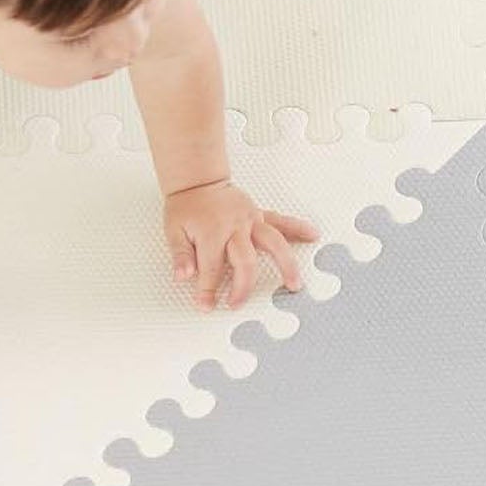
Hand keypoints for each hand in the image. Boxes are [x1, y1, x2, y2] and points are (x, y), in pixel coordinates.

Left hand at [164, 180, 318, 309]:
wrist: (198, 181)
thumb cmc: (187, 206)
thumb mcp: (173, 231)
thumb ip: (180, 255)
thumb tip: (183, 276)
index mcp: (212, 232)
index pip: (212, 269)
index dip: (208, 290)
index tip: (206, 305)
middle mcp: (235, 227)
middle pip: (245, 262)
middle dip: (243, 287)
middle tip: (237, 304)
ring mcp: (251, 221)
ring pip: (273, 243)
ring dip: (286, 264)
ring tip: (294, 283)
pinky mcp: (260, 215)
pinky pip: (282, 222)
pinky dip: (299, 229)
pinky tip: (312, 235)